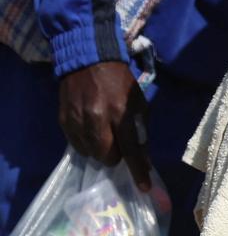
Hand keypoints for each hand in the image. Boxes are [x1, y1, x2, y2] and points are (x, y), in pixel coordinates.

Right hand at [58, 62, 151, 190]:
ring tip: (103, 133)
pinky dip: (85, 143)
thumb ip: (139, 126)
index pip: (131, 148)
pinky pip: (76, 145)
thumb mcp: (138, 100)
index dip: (138, 169)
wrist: (89, 60)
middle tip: (117, 143)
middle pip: (108, 156)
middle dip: (115, 155)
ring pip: (91, 154)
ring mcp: (78, 121)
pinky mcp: (64, 121)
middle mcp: (98, 119)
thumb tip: (143, 154)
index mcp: (121, 112)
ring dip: (100, 149)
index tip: (144, 187)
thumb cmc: (120, 81)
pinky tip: (90, 130)